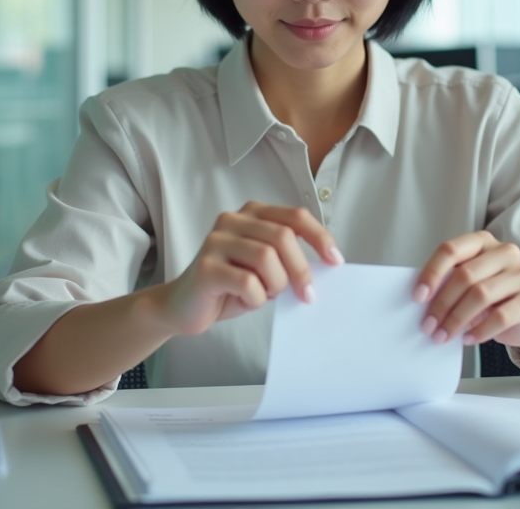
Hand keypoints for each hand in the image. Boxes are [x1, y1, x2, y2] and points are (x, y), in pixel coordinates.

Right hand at [155, 202, 343, 336]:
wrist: (183, 306)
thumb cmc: (230, 285)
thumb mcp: (264, 266)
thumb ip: (287, 256)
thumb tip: (325, 264)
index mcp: (251, 213)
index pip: (294, 216)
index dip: (320, 237)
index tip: (336, 260)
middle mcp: (232, 220)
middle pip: (283, 237)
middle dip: (301, 269)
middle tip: (307, 295)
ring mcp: (215, 241)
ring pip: (266, 258)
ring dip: (275, 284)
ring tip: (265, 294)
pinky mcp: (206, 267)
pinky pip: (247, 283)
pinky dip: (255, 298)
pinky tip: (245, 300)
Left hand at [413, 231, 519, 347]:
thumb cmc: (493, 298)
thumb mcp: (469, 284)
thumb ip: (449, 282)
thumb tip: (422, 300)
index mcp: (483, 242)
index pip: (451, 250)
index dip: (431, 273)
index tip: (417, 296)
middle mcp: (505, 253)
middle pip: (465, 275)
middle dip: (442, 303)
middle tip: (428, 326)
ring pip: (481, 295)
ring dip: (456, 320)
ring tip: (442, 336)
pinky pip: (500, 317)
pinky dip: (479, 331)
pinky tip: (467, 339)